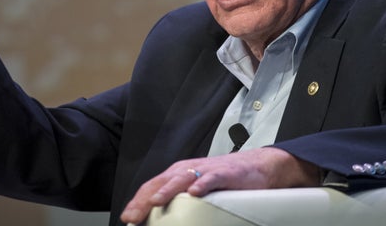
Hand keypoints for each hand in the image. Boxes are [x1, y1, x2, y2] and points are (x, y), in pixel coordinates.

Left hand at [120, 147, 318, 224]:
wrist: (258, 167)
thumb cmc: (226, 180)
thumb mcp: (198, 189)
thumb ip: (180, 201)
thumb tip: (160, 218)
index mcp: (178, 174)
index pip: (152, 186)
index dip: (137, 201)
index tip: (127, 217)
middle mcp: (188, 169)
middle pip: (160, 182)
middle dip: (144, 200)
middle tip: (132, 216)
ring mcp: (206, 170)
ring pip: (181, 178)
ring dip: (167, 190)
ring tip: (155, 202)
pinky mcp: (226, 173)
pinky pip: (212, 178)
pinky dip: (202, 185)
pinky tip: (194, 193)